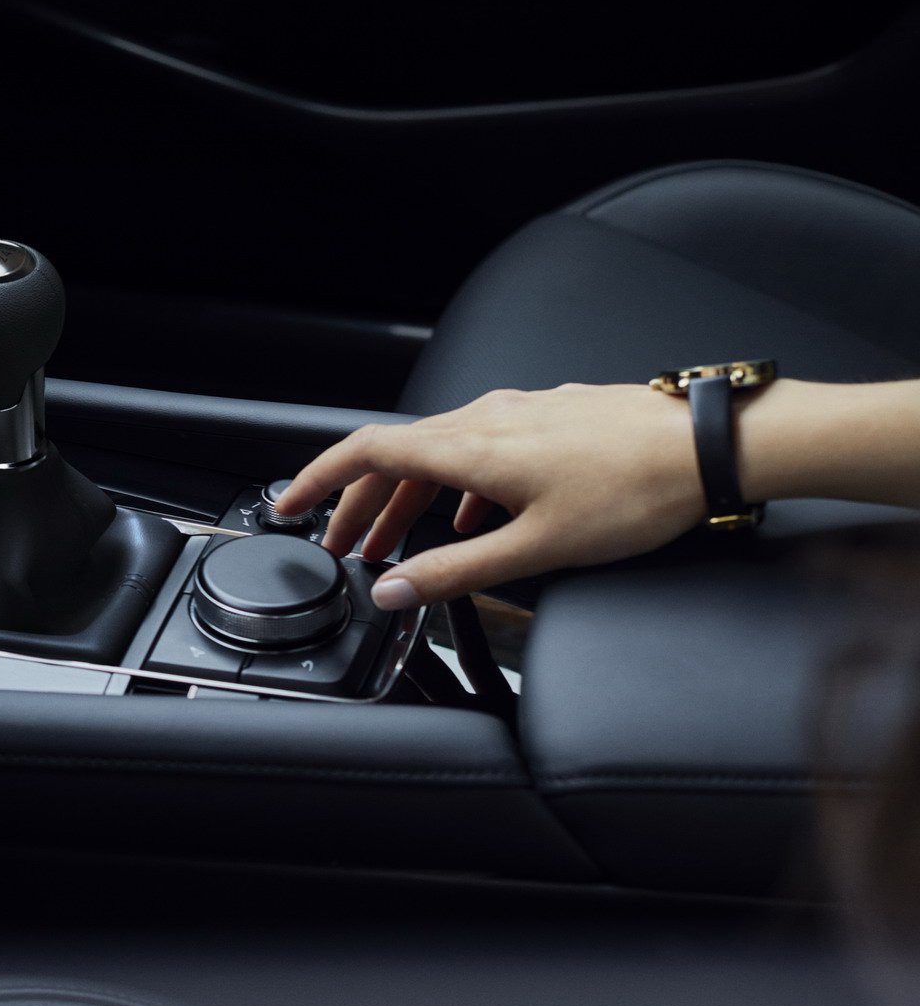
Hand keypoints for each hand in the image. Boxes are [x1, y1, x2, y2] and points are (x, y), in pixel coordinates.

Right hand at [274, 383, 704, 607]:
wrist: (715, 446)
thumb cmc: (638, 490)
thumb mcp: (538, 548)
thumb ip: (458, 572)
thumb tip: (396, 591)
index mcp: (472, 448)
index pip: (367, 452)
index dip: (318, 479)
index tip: (290, 504)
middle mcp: (489, 419)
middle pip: (398, 456)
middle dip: (361, 504)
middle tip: (343, 545)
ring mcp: (522, 413)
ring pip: (441, 453)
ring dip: (410, 497)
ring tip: (404, 541)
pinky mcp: (553, 417)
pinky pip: (481, 448)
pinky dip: (456, 486)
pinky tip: (478, 518)